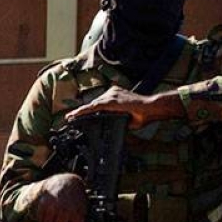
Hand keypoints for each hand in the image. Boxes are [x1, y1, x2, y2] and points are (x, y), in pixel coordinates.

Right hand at [34, 174, 87, 221]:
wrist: (66, 182)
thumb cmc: (75, 201)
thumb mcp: (81, 212)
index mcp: (79, 216)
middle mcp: (66, 212)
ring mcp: (54, 207)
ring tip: (56, 217)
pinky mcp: (44, 203)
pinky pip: (40, 219)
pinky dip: (43, 218)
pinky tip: (50, 212)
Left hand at [66, 87, 183, 128]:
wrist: (151, 108)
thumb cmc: (144, 114)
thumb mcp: (128, 119)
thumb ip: (119, 121)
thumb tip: (114, 128)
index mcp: (116, 96)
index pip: (99, 103)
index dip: (88, 109)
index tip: (77, 114)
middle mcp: (112, 93)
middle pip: (93, 103)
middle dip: (81, 111)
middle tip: (69, 117)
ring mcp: (111, 95)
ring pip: (92, 105)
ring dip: (80, 112)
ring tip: (70, 118)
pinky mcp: (110, 100)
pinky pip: (94, 107)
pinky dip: (84, 111)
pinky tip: (76, 115)